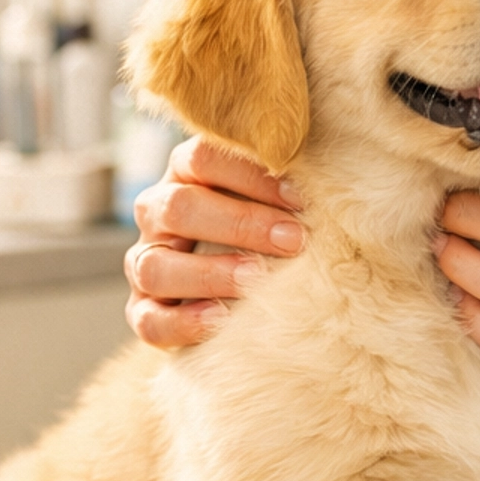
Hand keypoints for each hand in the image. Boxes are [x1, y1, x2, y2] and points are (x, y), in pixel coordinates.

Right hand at [124, 136, 304, 350]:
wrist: (241, 284)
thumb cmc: (269, 227)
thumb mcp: (274, 199)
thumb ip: (289, 187)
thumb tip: (335, 182)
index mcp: (186, 173)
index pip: (203, 158)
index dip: (251, 176)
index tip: (301, 197)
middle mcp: (157, 212)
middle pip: (179, 207)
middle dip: (240, 223)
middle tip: (293, 239)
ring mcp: (145, 263)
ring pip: (155, 266)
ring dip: (211, 273)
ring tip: (257, 280)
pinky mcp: (144, 310)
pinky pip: (149, 320)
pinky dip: (183, 322)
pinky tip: (222, 319)